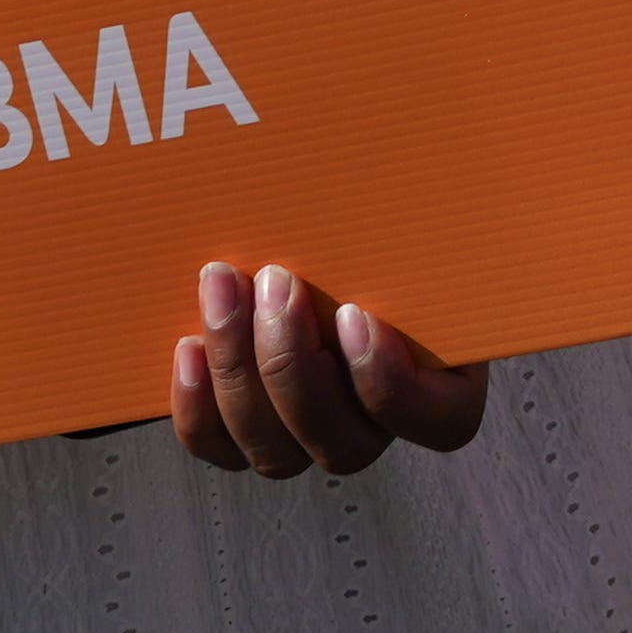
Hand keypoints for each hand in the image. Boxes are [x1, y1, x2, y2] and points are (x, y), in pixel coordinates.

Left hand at [170, 259, 491, 475]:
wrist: (318, 245)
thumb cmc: (375, 233)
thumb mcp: (413, 227)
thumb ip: (419, 229)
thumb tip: (422, 181)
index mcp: (441, 384)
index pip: (437, 420)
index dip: (390, 381)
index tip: (354, 313)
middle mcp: (374, 427)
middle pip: (342, 445)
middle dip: (293, 362)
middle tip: (276, 281)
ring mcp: (308, 439)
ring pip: (276, 451)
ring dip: (240, 369)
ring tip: (223, 290)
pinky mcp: (249, 435)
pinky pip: (219, 447)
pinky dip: (198, 405)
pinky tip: (190, 345)